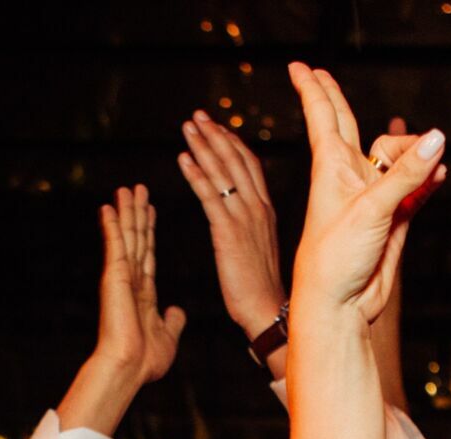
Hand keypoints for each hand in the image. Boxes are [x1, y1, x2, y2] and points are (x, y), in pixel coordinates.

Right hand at [93, 184, 186, 383]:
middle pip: (136, 239)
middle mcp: (130, 281)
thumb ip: (172, 321)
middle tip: (138, 189)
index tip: (151, 210)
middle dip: (138, 213)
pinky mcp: (114, 277)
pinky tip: (109, 207)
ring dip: (126, 212)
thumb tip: (177, 312)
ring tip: (127, 189)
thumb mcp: (168, 335)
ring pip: (126, 236)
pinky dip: (112, 225)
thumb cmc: (145, 360)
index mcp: (143, 292)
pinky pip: (114, 245)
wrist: (129, 368)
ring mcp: (120, 278)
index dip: (149, 231)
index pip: (147, 253)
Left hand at [177, 112, 283, 334]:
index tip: (218, 127)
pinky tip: (184, 159)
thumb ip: (249, 226)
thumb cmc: (260, 287)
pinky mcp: (229, 232)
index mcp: (266, 211)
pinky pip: (210, 196)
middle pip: (237, 160)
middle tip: (198, 116)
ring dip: (203, 146)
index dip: (233, 144)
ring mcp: (245, 218)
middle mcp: (258, 208)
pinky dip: (196, 175)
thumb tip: (237, 218)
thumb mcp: (259, 247)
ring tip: (188, 127)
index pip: (250, 166)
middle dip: (216, 135)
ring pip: (223, 172)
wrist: (267, 310)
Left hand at [286, 63, 447, 323]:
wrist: (340, 305)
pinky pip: (415, 188)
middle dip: (336, 101)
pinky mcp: (392, 220)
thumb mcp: (370, 209)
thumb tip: (438, 139)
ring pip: (396, 158)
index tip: (299, 67)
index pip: (324, 117)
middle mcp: (350, 177)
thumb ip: (406, 174)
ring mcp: (371, 198)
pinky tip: (441, 172)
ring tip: (434, 156)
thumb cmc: (335, 258)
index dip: (314, 90)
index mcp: (331, 168)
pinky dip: (428, 178)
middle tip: (322, 76)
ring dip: (414, 151)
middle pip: (349, 127)